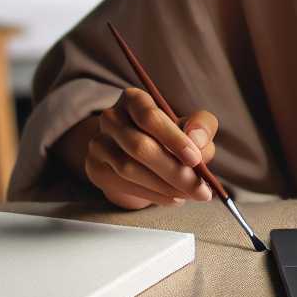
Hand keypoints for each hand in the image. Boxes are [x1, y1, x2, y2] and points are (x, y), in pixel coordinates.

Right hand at [81, 88, 219, 209]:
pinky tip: (173, 197)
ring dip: (164, 187)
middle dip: (174, 171)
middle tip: (200, 189)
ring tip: (190, 194)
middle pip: (139, 146)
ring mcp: (98, 144)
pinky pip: (124, 185)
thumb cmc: (170, 138)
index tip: (195, 159)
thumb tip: (196, 139)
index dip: (173, 138)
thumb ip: (201, 126)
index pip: (149, 117)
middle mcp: (111, 118)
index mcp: (134, 99)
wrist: (139, 157)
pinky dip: (153, 195)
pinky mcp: (95, 169)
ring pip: (129, 169)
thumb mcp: (191, 126)